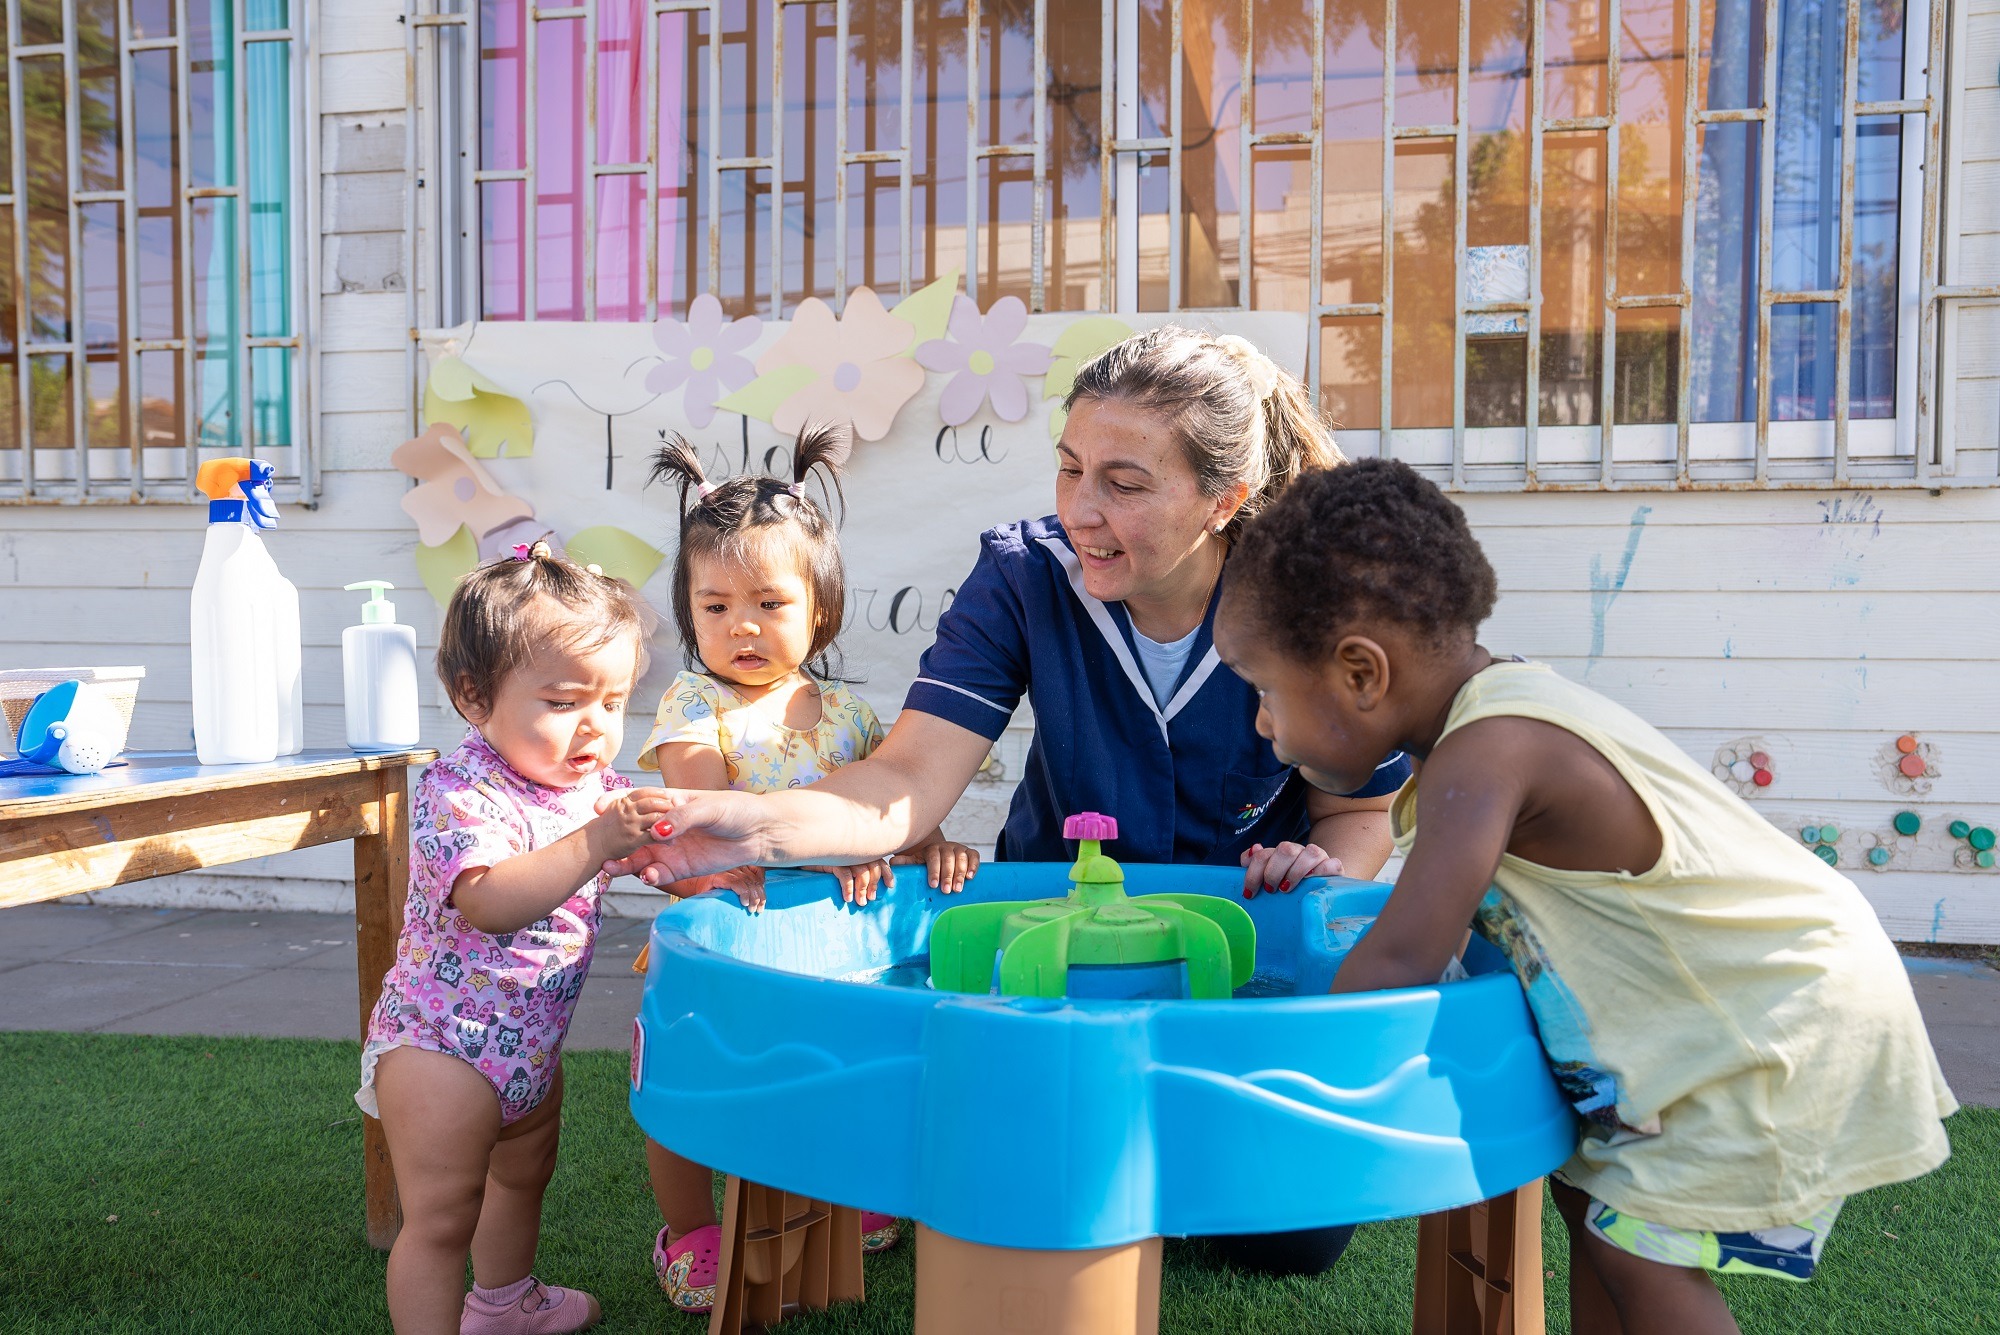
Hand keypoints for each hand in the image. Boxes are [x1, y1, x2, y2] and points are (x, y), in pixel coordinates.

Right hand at [595, 788, 769, 885]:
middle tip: (601, 849)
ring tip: (613, 867)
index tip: (598, 810)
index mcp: (669, 803)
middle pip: (633, 834)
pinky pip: (661, 874)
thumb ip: (683, 818)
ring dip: (626, 863)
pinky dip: (651, 876)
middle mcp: (666, 826)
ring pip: (641, 857)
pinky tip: (648, 876)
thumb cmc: (738, 811)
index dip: (617, 805)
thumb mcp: (710, 808)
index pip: (637, 803)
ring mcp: (673, 848)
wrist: (761, 833)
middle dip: (615, 842)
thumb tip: (658, 832)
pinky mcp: (683, 868)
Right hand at [706, 865, 765, 911]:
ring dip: (753, 897)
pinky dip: (743, 893)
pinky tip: (744, 902)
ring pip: (747, 881)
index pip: (758, 871)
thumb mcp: (730, 887)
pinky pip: (736, 883)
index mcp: (738, 864)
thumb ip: (744, 885)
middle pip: (754, 879)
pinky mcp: (718, 875)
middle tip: (759, 909)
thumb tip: (760, 897)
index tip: (763, 902)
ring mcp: (725, 869)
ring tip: (752, 909)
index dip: (762, 887)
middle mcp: (733, 864)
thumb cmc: (711, 889)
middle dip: (759, 896)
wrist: (690, 887)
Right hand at [802, 859, 895, 906]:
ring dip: (862, 889)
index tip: (890, 886)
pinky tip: (847, 898)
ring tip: (860, 902)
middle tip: (870, 899)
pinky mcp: (832, 859)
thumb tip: (869, 892)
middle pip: (872, 867)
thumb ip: (857, 872)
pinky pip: (844, 874)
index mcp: (861, 851)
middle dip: (874, 885)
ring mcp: (844, 854)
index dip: (887, 872)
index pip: (879, 860)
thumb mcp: (844, 867)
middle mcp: (855, 851)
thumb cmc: (825, 864)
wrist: (804, 855)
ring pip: (861, 871)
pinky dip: (848, 887)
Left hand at [893, 841, 979, 892]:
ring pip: (961, 858)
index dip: (934, 871)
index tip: (933, 884)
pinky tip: (970, 876)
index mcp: (931, 849)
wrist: (941, 853)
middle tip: (947, 891)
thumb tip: (892, 862)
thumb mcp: (916, 861)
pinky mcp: (969, 852)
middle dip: (948, 876)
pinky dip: (973, 865)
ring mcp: (959, 848)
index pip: (933, 858)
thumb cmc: (928, 861)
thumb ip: (906, 862)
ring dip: (960, 873)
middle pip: (948, 859)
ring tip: (958, 889)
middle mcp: (946, 847)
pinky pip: (974, 856)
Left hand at [1239, 841, 1341, 898]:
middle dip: (1273, 871)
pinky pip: (1331, 864)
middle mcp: (1299, 851)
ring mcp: (1318, 857)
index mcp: (1280, 852)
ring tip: (1287, 888)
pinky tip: (1311, 883)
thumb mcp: (1270, 876)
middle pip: (1285, 850)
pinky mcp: (1334, 866)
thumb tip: (1253, 850)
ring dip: (1295, 872)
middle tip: (1270, 890)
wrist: (1322, 883)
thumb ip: (1255, 863)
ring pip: (1310, 852)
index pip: (1263, 854)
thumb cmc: (1290, 884)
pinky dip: (1321, 872)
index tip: (1250, 893)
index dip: (1253, 873)